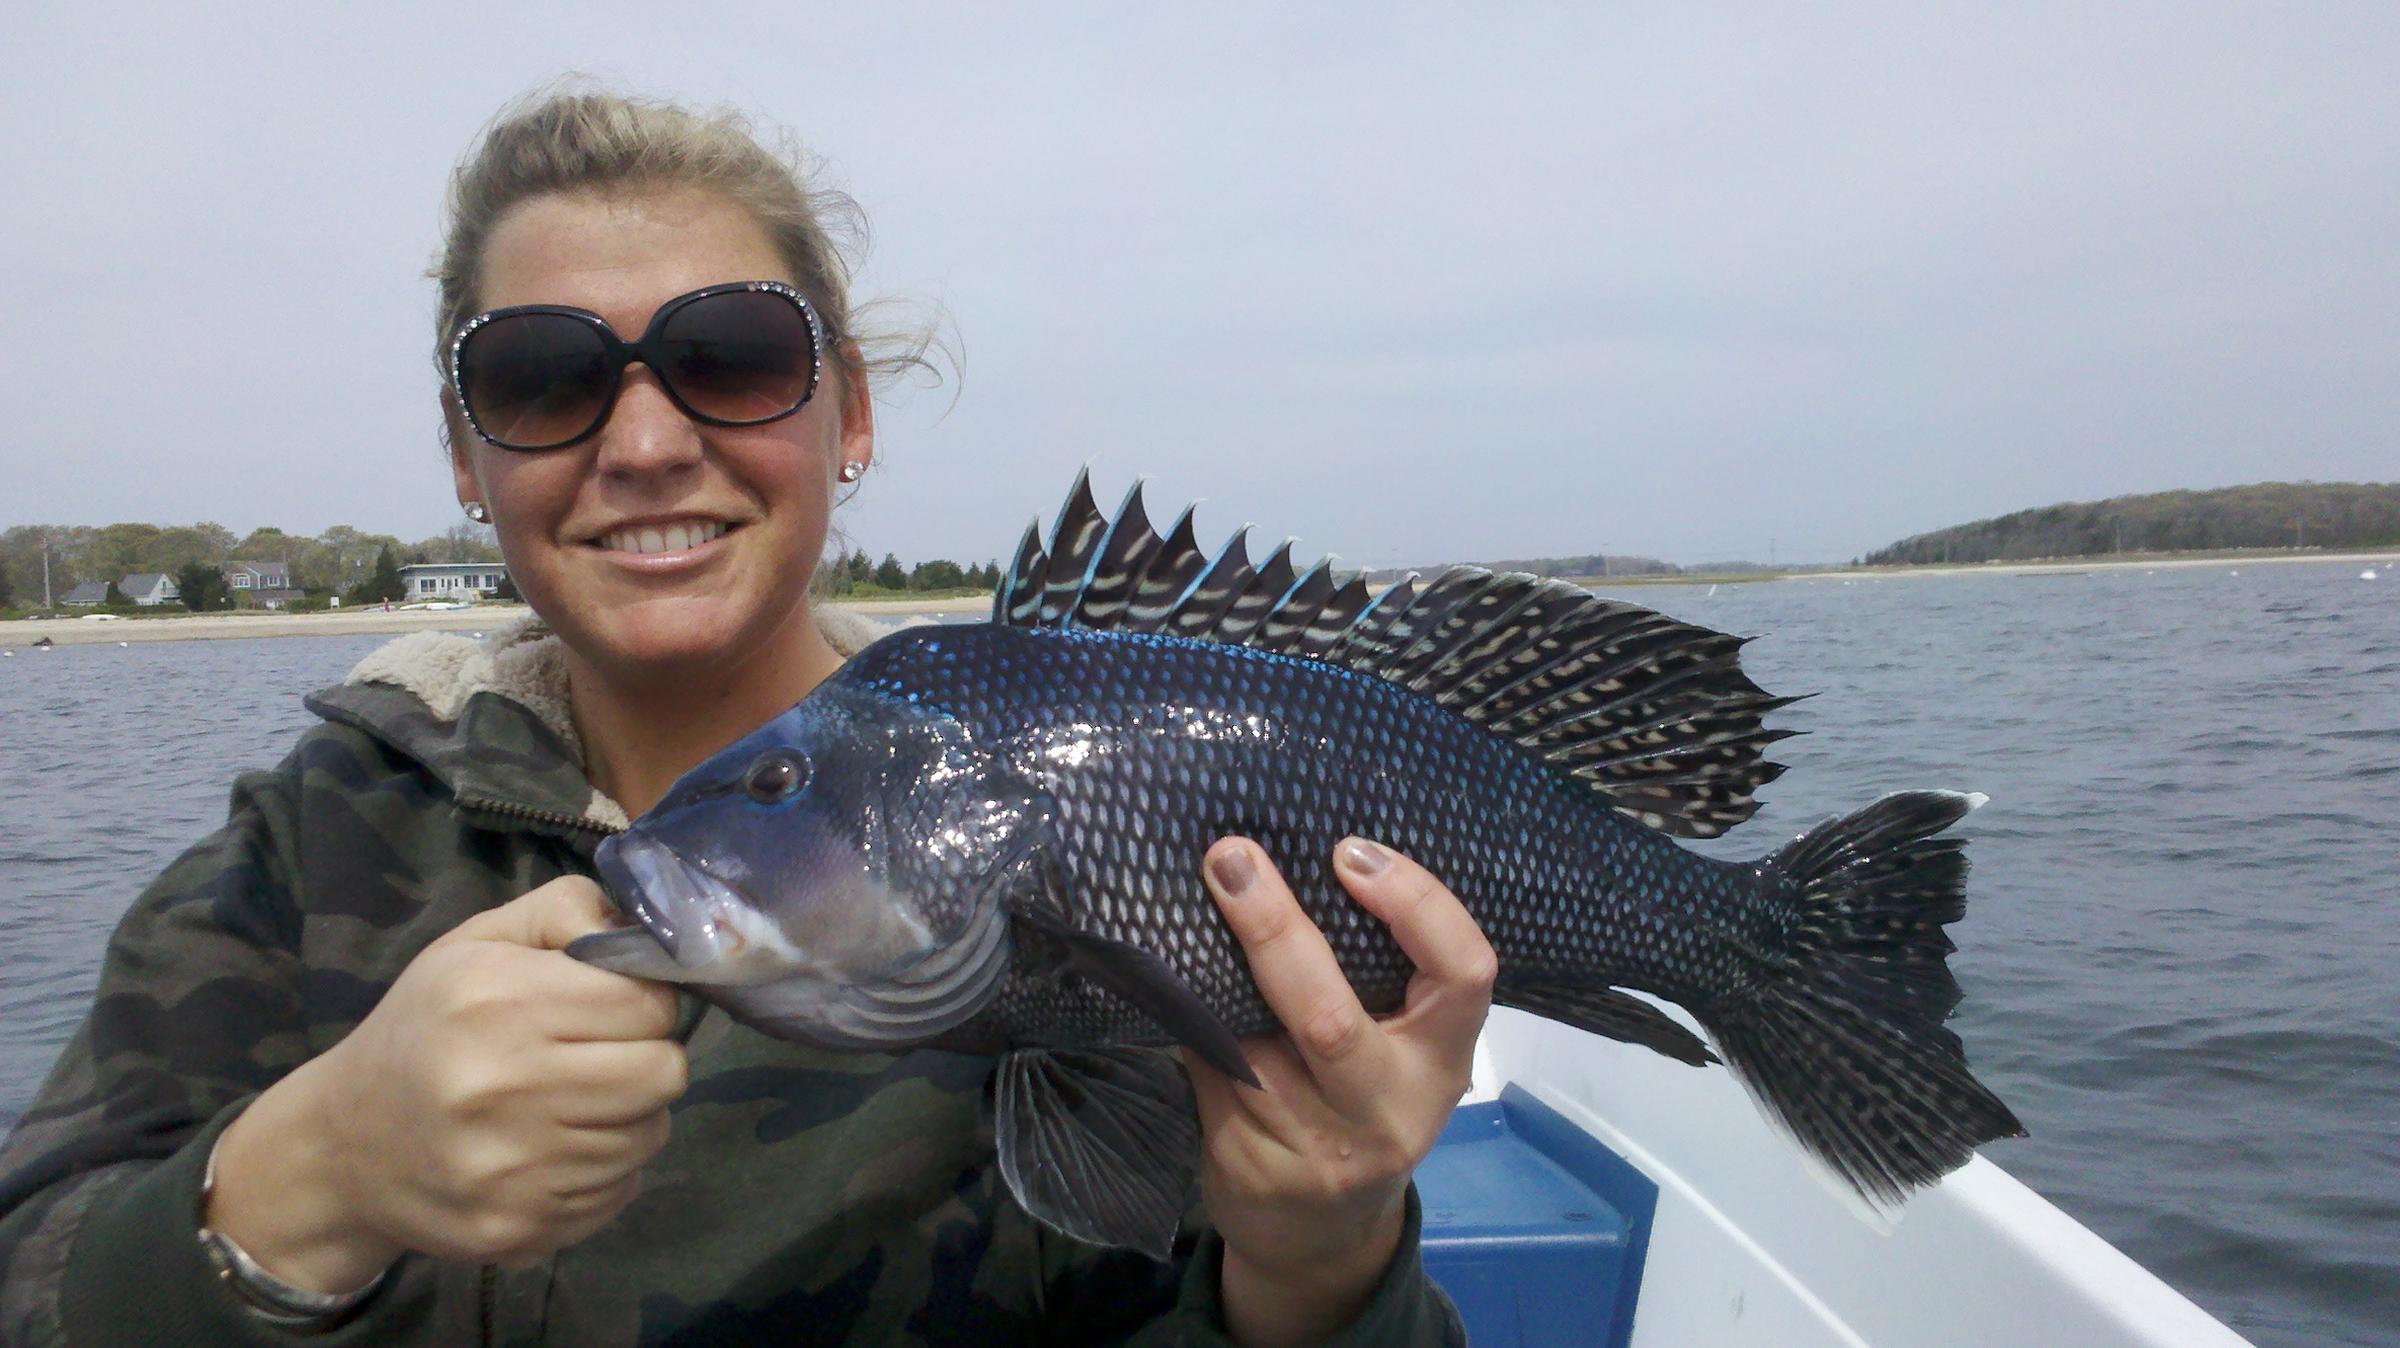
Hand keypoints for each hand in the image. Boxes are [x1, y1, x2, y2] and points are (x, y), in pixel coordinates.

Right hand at [207, 877, 687, 1287]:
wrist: (343, 1146)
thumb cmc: (425, 1029)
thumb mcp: (477, 943)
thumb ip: (565, 910)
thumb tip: (644, 934)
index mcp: (497, 1001)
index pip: (649, 1005)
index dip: (647, 1002)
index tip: (620, 1009)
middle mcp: (502, 1085)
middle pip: (663, 1074)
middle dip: (647, 1059)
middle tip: (607, 1058)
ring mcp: (510, 1167)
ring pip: (648, 1136)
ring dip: (627, 1118)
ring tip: (571, 1104)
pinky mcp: (516, 1226)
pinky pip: (619, 1192)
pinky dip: (602, 1172)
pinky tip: (553, 1152)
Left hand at [1186, 837, 1493, 1347]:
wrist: (1323, 1237)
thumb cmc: (1363, 1109)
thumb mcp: (1400, 1056)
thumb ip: (1372, 980)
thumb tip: (1284, 864)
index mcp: (1441, 1063)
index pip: (1464, 973)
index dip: (1416, 905)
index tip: (1351, 853)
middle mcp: (1387, 1110)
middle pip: (1329, 1019)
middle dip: (1273, 930)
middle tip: (1231, 858)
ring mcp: (1315, 1150)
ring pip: (1248, 1045)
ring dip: (1212, 972)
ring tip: (1184, 902)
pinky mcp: (1250, 1166)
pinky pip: (1208, 1071)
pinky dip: (1187, 1018)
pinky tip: (1166, 978)